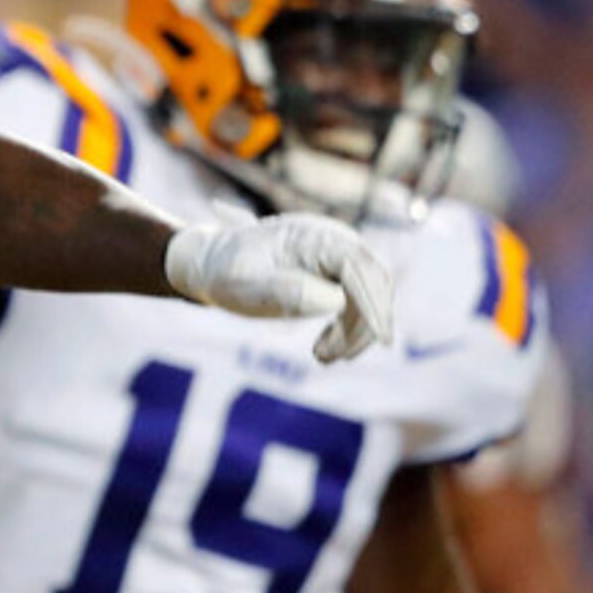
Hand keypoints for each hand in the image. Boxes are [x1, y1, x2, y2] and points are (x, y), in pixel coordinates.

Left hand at [163, 212, 393, 362]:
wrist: (211, 264)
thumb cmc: (225, 273)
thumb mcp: (243, 285)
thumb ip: (283, 290)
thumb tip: (333, 301)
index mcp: (311, 235)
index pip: (357, 266)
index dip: (373, 302)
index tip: (381, 339)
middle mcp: (331, 238)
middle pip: (373, 280)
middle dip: (363, 324)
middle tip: (334, 357)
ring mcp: (336, 254)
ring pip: (370, 294)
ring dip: (355, 331)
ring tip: (320, 356)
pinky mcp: (336, 272)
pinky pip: (359, 301)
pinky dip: (350, 328)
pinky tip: (325, 348)